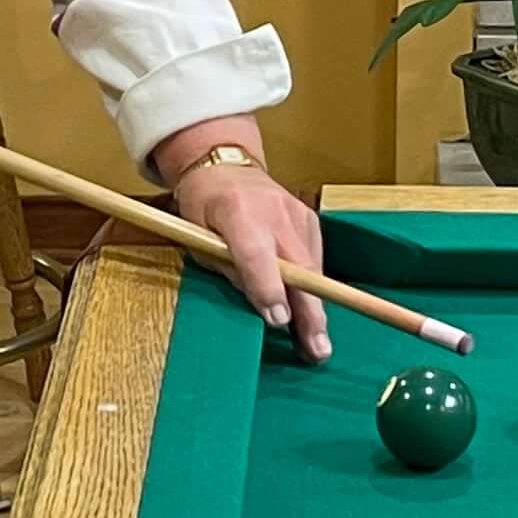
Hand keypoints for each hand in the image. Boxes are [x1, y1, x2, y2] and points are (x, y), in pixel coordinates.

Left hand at [158, 130, 328, 360]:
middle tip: (317, 350)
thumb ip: (230, 272)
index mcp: (236, 213)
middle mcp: (273, 211)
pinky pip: (315, 261)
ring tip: (316, 346)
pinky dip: (313, 288)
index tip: (280, 321)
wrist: (226, 167)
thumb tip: (262, 307)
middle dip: (310, 312)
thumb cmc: (205, 208)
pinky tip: (311, 314)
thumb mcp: (200, 241)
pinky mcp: (311, 220)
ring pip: (313, 269)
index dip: (268, 288)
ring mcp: (297, 214)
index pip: (256, 254)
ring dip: (316, 309)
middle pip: (298, 267)